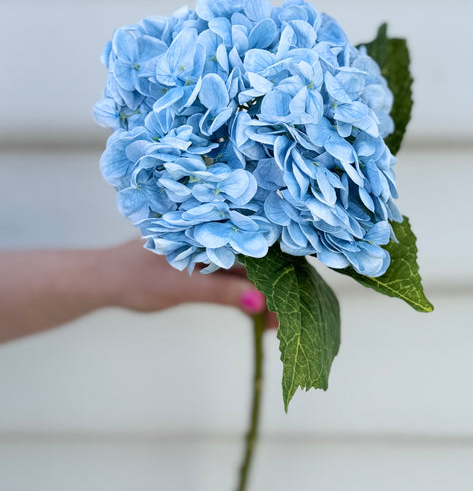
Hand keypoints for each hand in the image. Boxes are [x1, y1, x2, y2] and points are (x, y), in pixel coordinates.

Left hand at [106, 240, 278, 328]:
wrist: (107, 281)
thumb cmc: (138, 277)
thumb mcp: (181, 286)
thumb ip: (220, 293)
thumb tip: (260, 303)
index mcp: (208, 225)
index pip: (251, 240)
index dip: (276, 263)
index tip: (292, 288)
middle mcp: (213, 232)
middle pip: (252, 256)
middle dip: (272, 283)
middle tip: (289, 311)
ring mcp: (210, 250)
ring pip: (244, 271)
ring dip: (259, 294)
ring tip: (277, 320)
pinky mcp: (205, 267)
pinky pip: (231, 281)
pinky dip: (243, 297)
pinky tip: (258, 314)